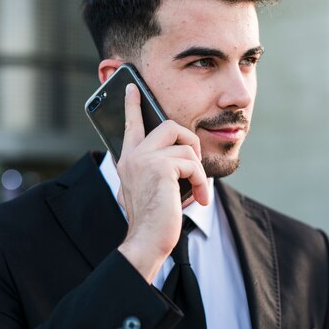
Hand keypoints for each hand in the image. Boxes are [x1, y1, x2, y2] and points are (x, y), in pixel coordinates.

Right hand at [116, 84, 208, 282]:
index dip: (132, 104)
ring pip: (186, 147)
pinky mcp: (160, 167)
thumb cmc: (153, 218)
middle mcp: (132, 155)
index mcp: (128, 159)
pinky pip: (192, 163)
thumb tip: (181, 155)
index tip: (132, 88)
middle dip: (190, 142)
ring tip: (197, 191)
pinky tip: (199, 197)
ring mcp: (144, 159)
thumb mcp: (150, 188)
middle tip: (195, 164)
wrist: (147, 239)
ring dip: (198, 171)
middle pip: (169, 126)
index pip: (130, 124)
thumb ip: (156, 167)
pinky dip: (201, 181)